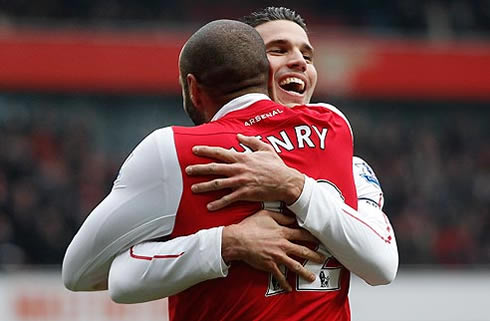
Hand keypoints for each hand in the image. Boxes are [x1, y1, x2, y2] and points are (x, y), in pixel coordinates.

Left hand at [186, 134, 304, 210]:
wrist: (286, 182)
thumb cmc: (276, 165)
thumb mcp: (265, 149)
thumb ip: (251, 141)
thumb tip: (239, 136)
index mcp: (242, 157)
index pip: (220, 152)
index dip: (206, 150)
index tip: (194, 150)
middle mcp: (239, 169)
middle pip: (214, 168)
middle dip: (199, 169)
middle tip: (187, 170)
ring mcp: (241, 182)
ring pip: (217, 184)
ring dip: (204, 186)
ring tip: (193, 188)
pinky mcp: (245, 194)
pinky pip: (228, 199)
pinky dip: (218, 203)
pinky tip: (209, 207)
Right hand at [221, 210, 323, 291]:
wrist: (238, 240)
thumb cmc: (250, 226)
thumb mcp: (266, 214)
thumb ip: (281, 216)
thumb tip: (291, 218)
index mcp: (283, 232)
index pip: (302, 234)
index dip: (312, 237)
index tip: (319, 240)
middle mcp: (283, 245)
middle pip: (303, 251)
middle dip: (315, 255)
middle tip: (323, 258)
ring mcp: (277, 257)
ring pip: (295, 266)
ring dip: (305, 272)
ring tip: (312, 277)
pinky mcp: (270, 266)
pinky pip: (280, 276)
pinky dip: (285, 283)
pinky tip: (289, 288)